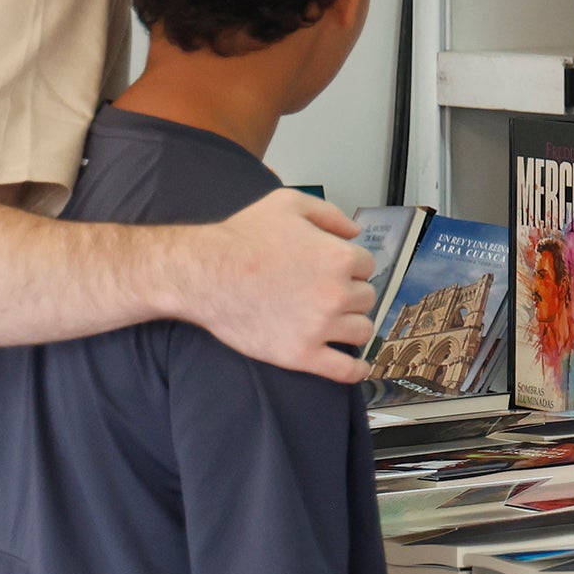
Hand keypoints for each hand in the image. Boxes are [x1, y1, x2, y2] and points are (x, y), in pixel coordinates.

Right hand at [192, 189, 376, 382]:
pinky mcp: (302, 354)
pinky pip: (345, 370)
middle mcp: (337, 293)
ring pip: (361, 331)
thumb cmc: (243, 236)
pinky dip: (356, 369)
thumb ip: (329, 213)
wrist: (206, 274)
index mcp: (339, 257)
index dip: (350, 266)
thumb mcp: (288, 203)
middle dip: (350, 294)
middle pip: (366, 298)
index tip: (333, 270)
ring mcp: (321, 327)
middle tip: (326, 293)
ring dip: (353, 325)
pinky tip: (358, 366)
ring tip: (337, 322)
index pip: (367, 266)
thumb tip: (354, 232)